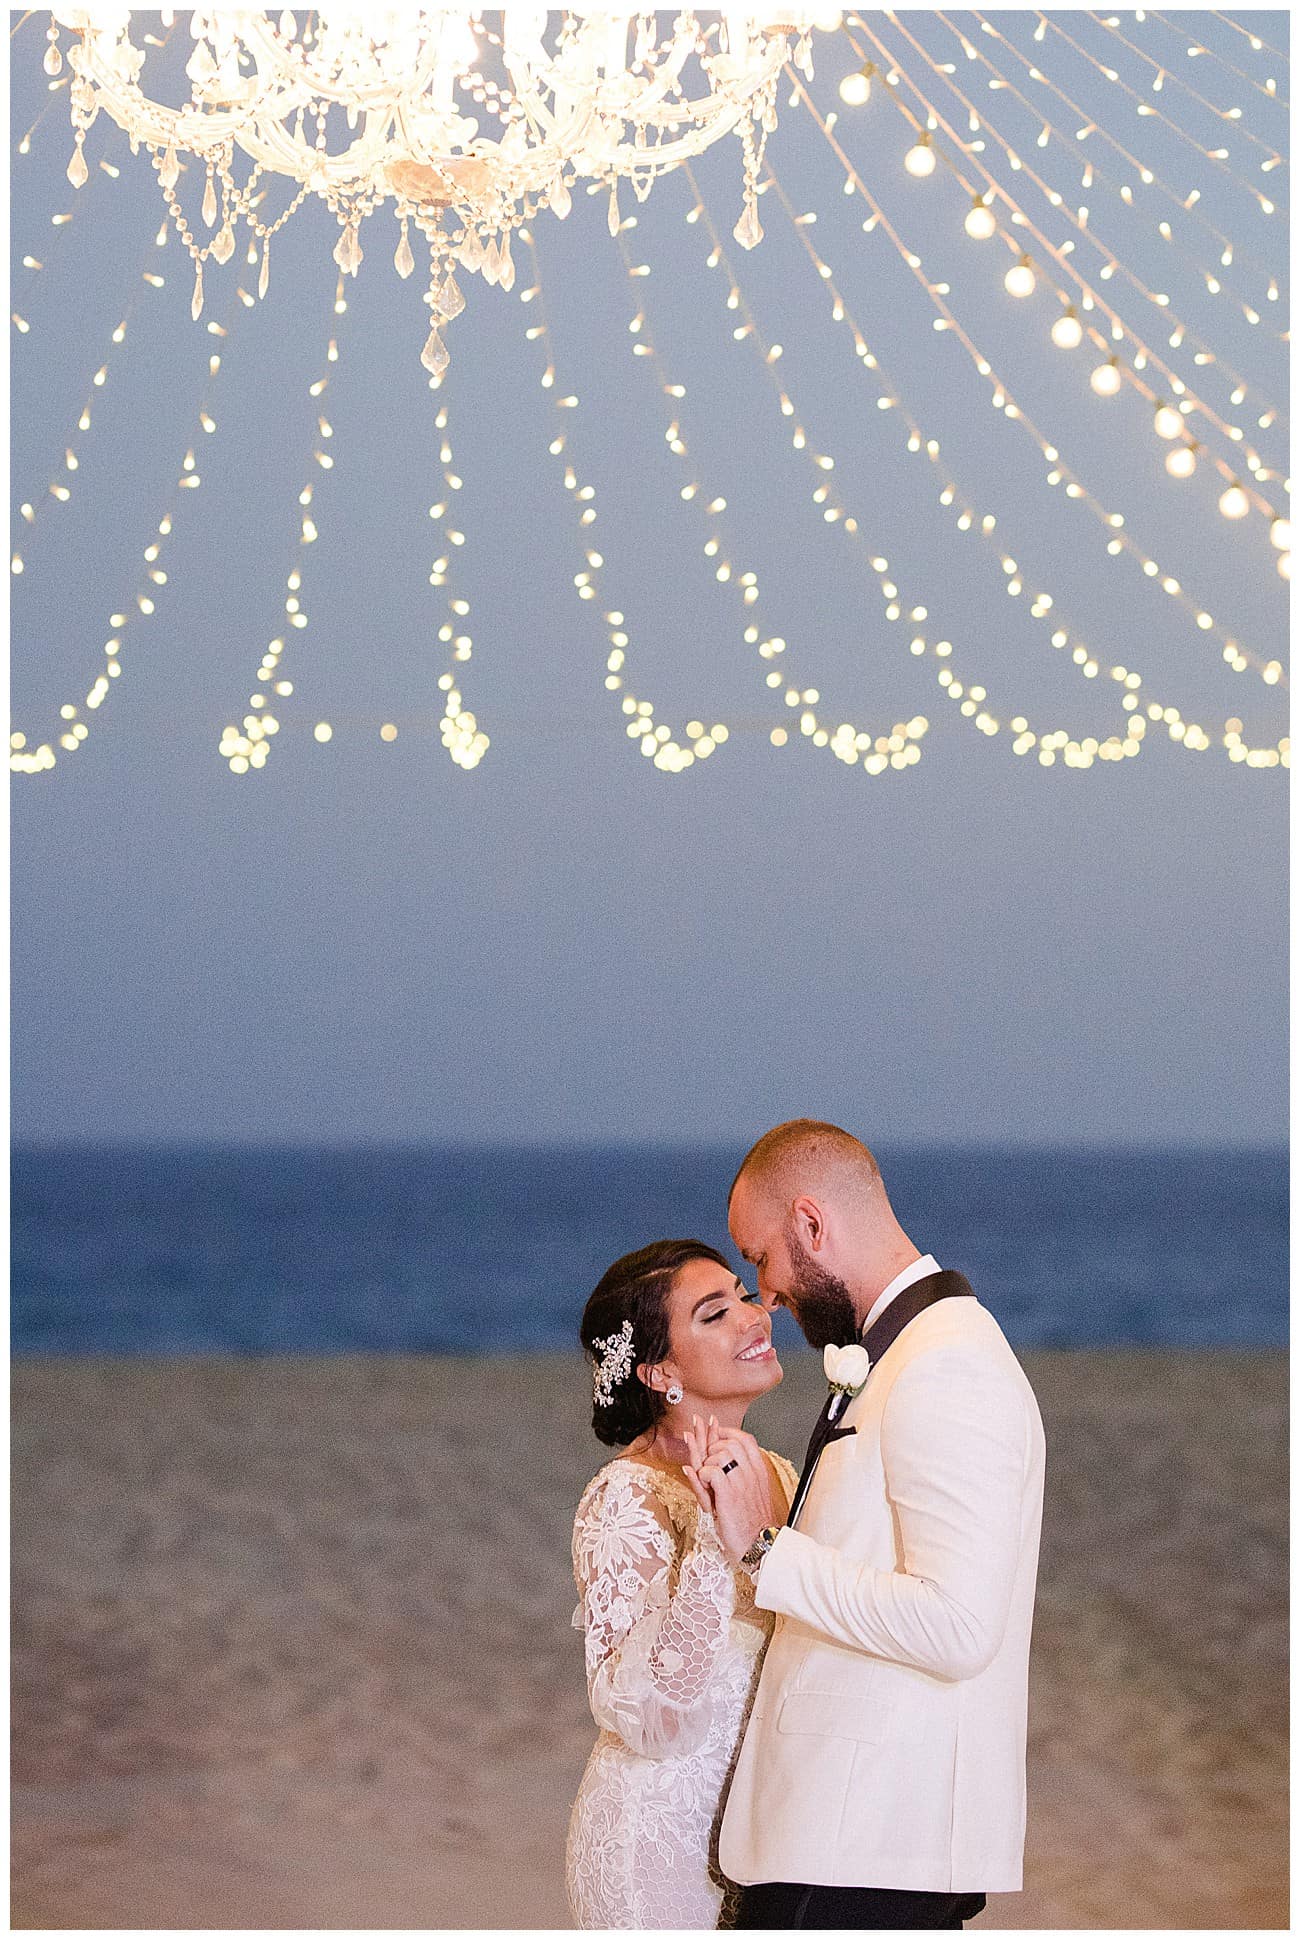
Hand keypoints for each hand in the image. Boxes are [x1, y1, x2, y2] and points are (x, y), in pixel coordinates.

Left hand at [684, 1417, 772, 1564]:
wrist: (758, 1544)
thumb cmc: (751, 1521)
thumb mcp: (751, 1492)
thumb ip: (741, 1472)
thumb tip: (728, 1455)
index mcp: (759, 1470)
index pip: (745, 1438)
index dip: (727, 1433)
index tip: (716, 1436)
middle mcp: (751, 1472)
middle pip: (729, 1443)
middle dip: (712, 1449)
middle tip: (708, 1465)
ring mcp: (741, 1482)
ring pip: (719, 1454)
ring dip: (707, 1464)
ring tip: (708, 1481)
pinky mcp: (729, 1494)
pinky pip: (711, 1471)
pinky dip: (703, 1476)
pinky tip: (706, 1486)